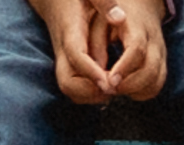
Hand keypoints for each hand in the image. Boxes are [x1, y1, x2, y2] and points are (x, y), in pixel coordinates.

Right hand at [36, 0, 162, 104]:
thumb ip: (104, 1)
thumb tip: (120, 18)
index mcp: (70, 30)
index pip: (77, 56)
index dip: (91, 72)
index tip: (110, 82)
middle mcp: (63, 49)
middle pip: (67, 82)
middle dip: (90, 92)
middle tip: (114, 88)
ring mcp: (64, 59)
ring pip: (70, 88)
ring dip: (91, 95)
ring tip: (115, 88)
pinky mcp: (68, 64)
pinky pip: (75, 86)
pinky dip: (90, 92)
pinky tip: (109, 84)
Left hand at [95, 0, 165, 100]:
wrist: (142, 4)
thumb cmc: (115, 12)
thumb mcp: (101, 20)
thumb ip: (96, 43)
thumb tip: (96, 71)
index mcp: (137, 27)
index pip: (137, 49)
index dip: (124, 68)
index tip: (110, 81)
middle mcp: (153, 40)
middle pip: (150, 70)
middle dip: (129, 86)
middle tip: (110, 89)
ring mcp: (160, 52)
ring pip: (157, 81)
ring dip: (136, 92)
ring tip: (118, 89)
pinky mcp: (162, 62)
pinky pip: (158, 84)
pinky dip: (143, 92)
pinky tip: (127, 89)